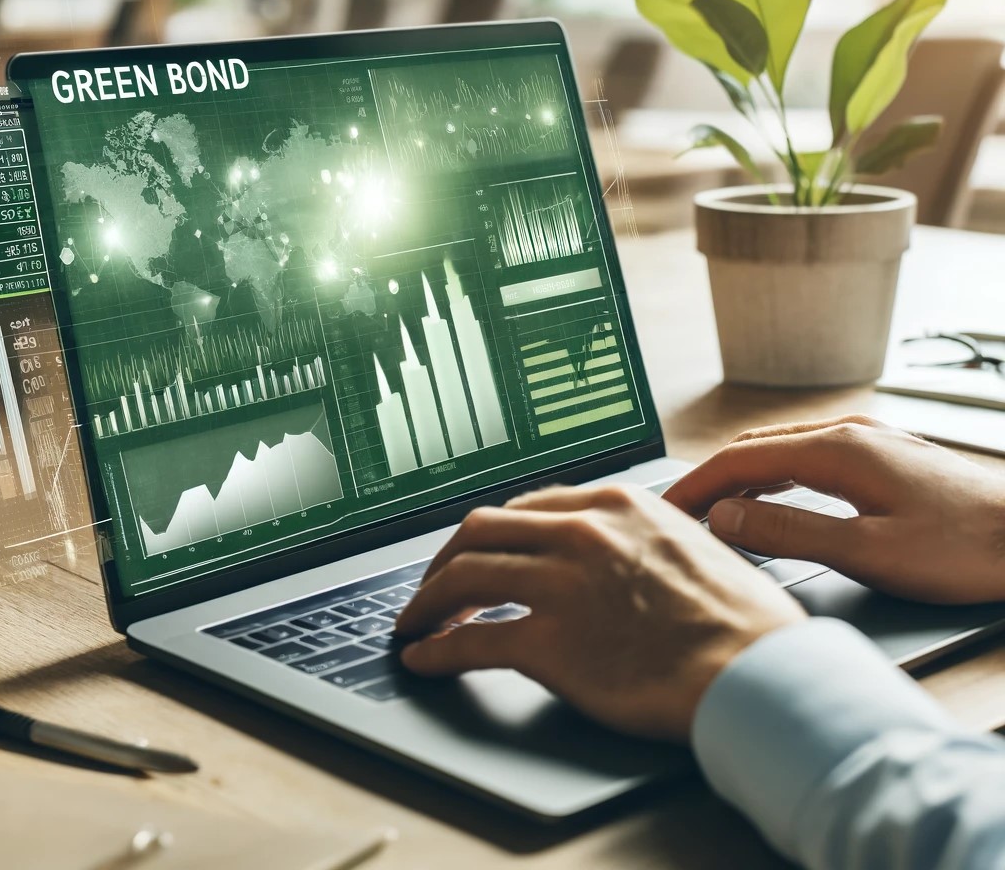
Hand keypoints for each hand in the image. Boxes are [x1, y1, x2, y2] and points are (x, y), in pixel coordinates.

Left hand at [395, 484, 802, 739]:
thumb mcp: (691, 542)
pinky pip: (471, 641)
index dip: (492, 533)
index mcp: (613, 504)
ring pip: (465, 575)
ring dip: (429, 599)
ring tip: (417, 620)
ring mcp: (562, 584)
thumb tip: (618, 546)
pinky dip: (437, 649)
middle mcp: (580, 533)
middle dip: (447, 558)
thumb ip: (641, 534)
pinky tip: (425, 659)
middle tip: (436, 584)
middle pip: (480, 529)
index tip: (479, 551)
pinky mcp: (551, 642)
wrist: (760, 672)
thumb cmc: (741, 618)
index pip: (525, 506)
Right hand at [665, 414, 1004, 604]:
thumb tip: (726, 517)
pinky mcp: (883, 458)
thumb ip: (789, 531)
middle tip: (679, 511)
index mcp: (836, 450)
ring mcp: (868, 441)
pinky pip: (808, 458)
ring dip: (741, 477)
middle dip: (710, 478)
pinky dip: (774, 477)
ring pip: (782, 450)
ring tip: (713, 507)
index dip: (695, 485)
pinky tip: (770, 497)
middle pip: (755, 448)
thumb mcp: (868, 551)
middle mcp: (848, 434)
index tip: (665, 510)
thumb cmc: (967, 548)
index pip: (738, 460)